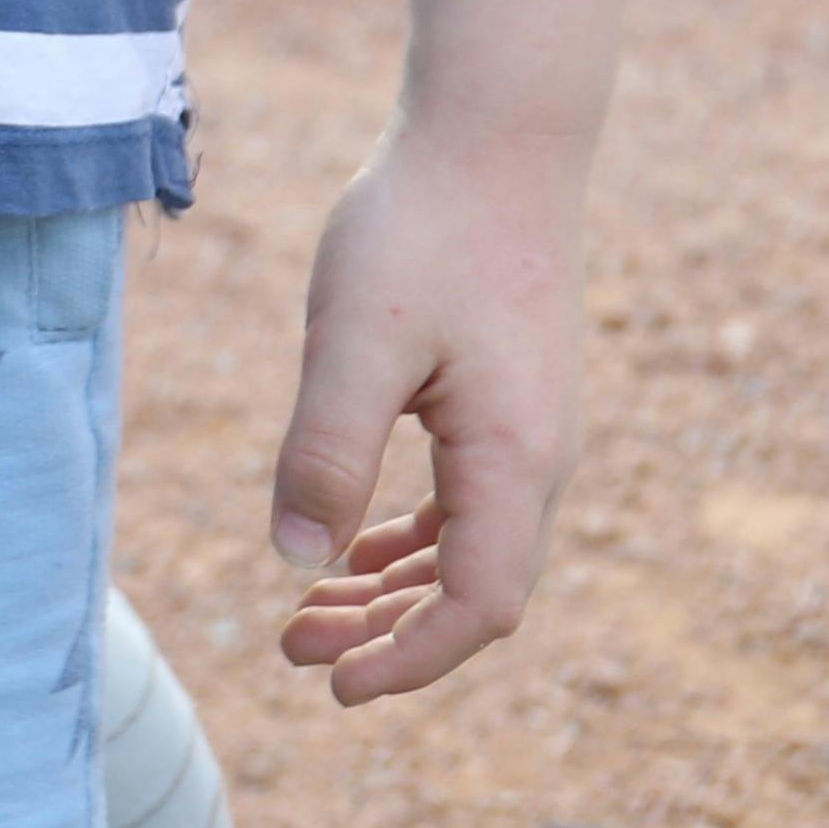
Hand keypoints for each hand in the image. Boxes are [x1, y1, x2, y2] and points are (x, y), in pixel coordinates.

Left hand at [266, 119, 596, 702]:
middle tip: (290, 646)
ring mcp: (528, 431)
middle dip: (387, 633)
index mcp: (514, 461)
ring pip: (468, 547)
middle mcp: (538, 460)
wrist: (496, 142)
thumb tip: (295, 555)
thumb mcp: (356, 340)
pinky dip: (408, 535)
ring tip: (304, 609)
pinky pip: (465, 501)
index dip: (410, 659)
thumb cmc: (421, 231)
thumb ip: (327, 449)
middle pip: (474, 589)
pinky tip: (349, 542)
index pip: (479, 607)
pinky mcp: (506, 400)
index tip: (334, 685)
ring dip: (391, 587)